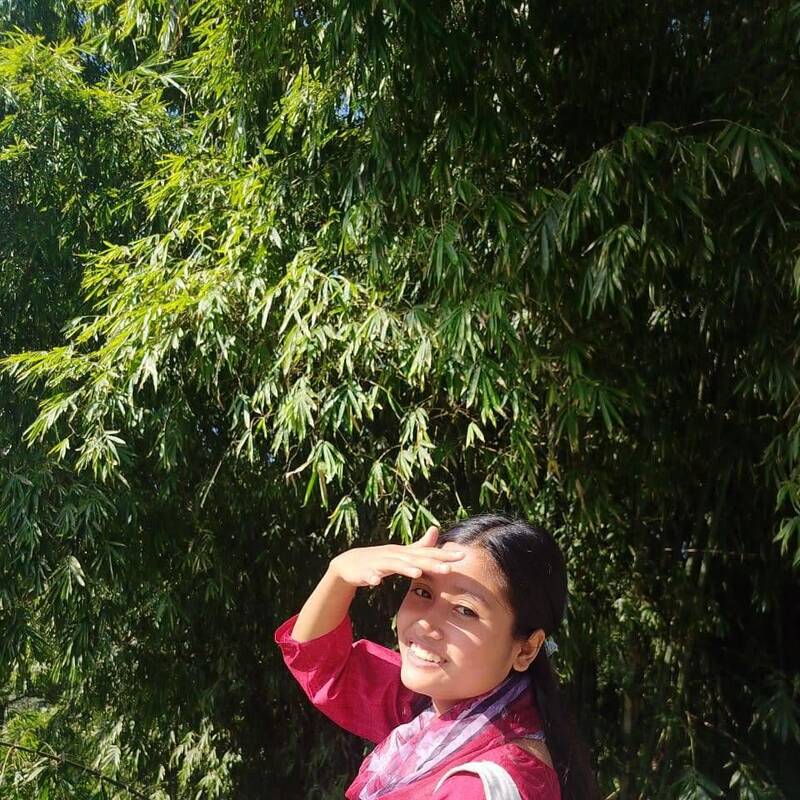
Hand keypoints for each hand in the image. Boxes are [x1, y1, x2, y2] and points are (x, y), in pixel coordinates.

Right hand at [330, 526, 463, 586]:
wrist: (348, 564)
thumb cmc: (379, 559)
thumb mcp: (401, 553)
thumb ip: (420, 545)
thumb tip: (436, 530)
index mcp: (404, 553)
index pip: (427, 553)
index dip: (444, 555)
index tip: (463, 556)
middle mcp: (393, 555)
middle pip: (414, 559)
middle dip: (431, 563)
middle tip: (449, 568)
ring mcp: (378, 562)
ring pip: (393, 565)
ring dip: (405, 569)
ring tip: (417, 573)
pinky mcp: (364, 572)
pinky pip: (368, 575)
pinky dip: (372, 577)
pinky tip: (376, 582)